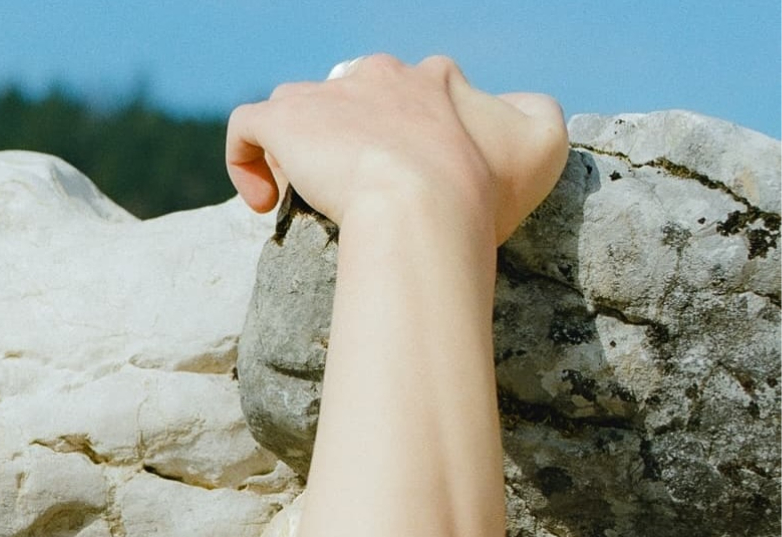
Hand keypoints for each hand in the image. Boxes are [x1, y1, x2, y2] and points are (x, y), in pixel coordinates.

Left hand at [225, 54, 567, 246]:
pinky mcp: (285, 120)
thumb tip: (519, 106)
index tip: (395, 186)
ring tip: (303, 197)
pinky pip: (247, 126)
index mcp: (432, 81)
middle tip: (350, 192)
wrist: (426, 206)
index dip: (394, 139)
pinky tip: (266, 203)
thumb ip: (536, 114)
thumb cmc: (485, 190)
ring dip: (294, 149)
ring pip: (296, 108)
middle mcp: (377, 76)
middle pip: (347, 98)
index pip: (404, 93)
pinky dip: (245, 160)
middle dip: (344, 140)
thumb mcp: (544, 144)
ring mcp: (328, 95)